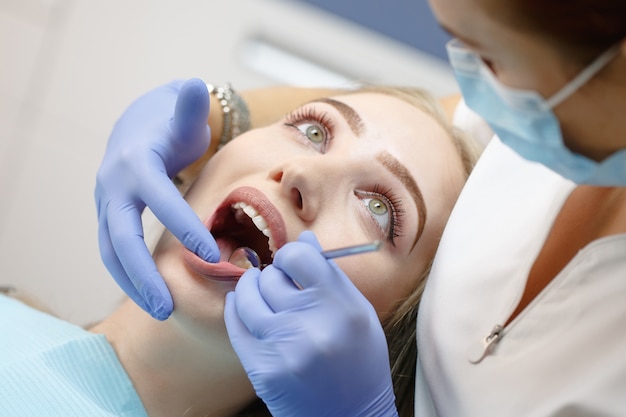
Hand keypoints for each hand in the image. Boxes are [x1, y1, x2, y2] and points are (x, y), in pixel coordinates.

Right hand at [95, 78, 219, 319]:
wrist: (137, 127)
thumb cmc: (169, 124)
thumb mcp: (181, 113)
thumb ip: (189, 106)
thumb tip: (198, 84)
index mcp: (135, 162)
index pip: (159, 199)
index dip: (183, 226)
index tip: (211, 255)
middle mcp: (114, 186)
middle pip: (121, 236)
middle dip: (143, 274)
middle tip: (168, 307)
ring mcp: (107, 204)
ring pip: (111, 251)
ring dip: (133, 284)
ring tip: (161, 312)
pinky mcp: (110, 217)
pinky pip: (114, 252)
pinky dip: (129, 276)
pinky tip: (151, 297)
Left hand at [224, 231, 397, 416]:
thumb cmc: (359, 363)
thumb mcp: (359, 315)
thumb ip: (331, 275)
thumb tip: (304, 238)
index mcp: (342, 308)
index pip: (300, 257)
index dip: (292, 254)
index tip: (292, 262)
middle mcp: (313, 326)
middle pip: (272, 277)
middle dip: (274, 276)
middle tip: (281, 284)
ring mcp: (284, 349)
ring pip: (248, 297)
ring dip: (250, 288)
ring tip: (257, 288)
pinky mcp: (263, 369)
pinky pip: (236, 326)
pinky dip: (236, 310)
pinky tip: (242, 306)